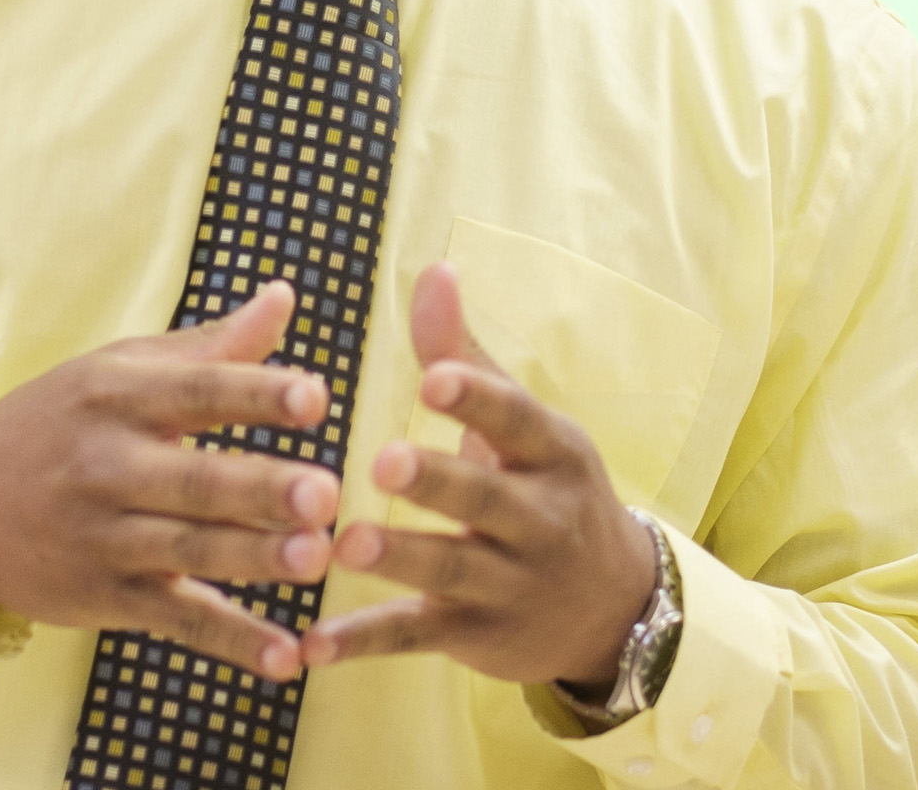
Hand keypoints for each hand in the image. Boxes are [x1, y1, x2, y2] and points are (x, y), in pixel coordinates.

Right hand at [0, 276, 344, 680]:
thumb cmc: (64, 421)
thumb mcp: (122, 370)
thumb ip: (212, 347)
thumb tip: (286, 295)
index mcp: (122, 399)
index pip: (200, 393)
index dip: (258, 394)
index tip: (317, 398)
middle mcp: (110, 468)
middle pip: (196, 481)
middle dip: (261, 491)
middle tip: (328, 495)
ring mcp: (104, 538)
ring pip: (188, 551)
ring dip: (254, 561)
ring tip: (317, 560)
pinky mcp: (102, 597)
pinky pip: (175, 619)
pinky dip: (232, 641)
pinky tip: (286, 657)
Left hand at [303, 262, 657, 691]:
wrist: (607, 605)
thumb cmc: (547, 490)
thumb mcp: (524, 428)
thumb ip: (466, 355)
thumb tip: (432, 269)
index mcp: (553, 454)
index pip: (518, 421)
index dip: (476, 401)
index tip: (432, 380)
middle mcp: (540, 517)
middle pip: (487, 498)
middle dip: (439, 480)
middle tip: (383, 462)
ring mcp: (508, 581)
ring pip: (449, 570)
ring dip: (397, 559)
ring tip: (344, 545)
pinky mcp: (473, 635)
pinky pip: (414, 636)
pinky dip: (361, 643)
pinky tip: (310, 647)